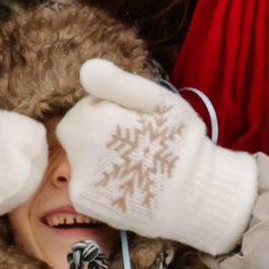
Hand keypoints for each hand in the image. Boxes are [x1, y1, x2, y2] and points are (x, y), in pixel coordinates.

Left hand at [55, 55, 258, 256]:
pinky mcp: (81, 200)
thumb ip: (118, 83)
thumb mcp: (157, 101)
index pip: (89, 104)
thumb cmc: (179, 142)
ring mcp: (77, 176)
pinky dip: (100, 180)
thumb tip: (85, 68)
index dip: (113, 111)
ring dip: (100, 157)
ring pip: (80, 155)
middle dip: (101, 133)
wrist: (191, 196)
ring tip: (134, 165)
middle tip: (136, 144)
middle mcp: (76, 148)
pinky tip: (126, 182)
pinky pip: (84, 180)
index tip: (137, 124)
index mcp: (92, 117)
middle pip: (78, 130)